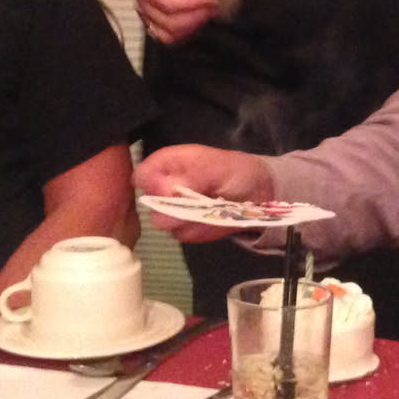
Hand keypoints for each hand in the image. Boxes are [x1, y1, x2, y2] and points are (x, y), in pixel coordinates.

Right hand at [130, 0, 218, 44]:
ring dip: (192, 28)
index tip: (211, 0)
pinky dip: (184, 33)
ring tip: (205, 14)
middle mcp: (144, 9)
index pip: (171, 5)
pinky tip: (195, 21)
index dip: (194, 5)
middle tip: (212, 8)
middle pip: (171, 24)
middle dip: (196, 18)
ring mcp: (147, 19)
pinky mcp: (153, 25)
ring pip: (170, 36)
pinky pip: (169, 37)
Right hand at [136, 145, 275, 241]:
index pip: (142, 175)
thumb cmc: (234, 171)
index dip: (153, 185)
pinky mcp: (182, 228)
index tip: (172, 191)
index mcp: (167, 163)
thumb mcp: (218, 167)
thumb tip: (166, 189)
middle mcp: (163, 187)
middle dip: (176, 208)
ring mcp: (171, 210)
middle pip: (151, 206)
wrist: (256, 193)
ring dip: (191, 219)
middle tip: (203, 200)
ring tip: (213, 207)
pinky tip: (214, 218)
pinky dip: (201, 229)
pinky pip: (183, 235)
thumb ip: (192, 176)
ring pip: (166, 224)